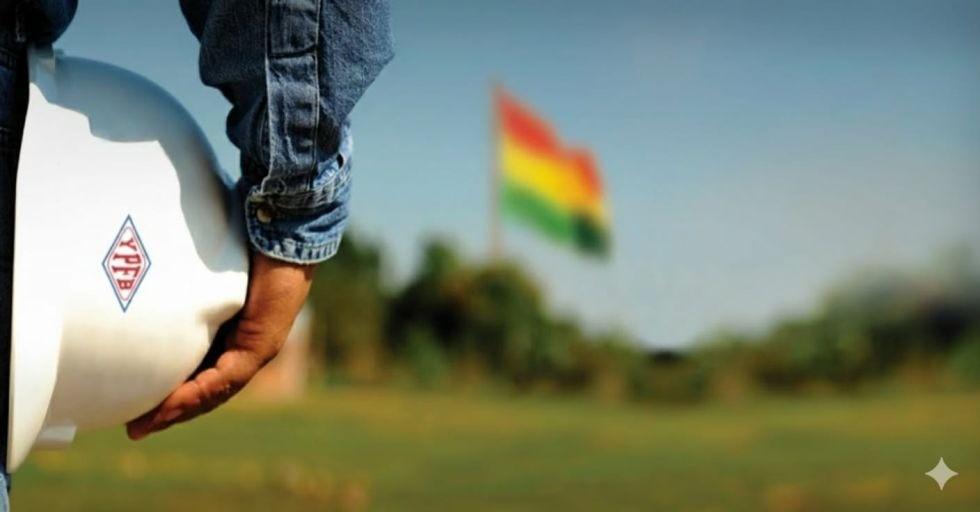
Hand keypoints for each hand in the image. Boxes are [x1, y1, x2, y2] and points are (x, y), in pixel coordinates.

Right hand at [126, 252, 313, 439]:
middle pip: (206, 390)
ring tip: (144, 425)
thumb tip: (139, 280)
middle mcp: (245, 346)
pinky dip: (197, 393)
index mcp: (232, 331)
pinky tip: (170, 406)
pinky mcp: (263, 345)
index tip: (139, 405)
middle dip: (170, 411)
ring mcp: (256, 349)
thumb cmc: (242, 245)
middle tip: (135, 427)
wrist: (281, 232)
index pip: (202, 372)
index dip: (173, 391)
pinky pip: (227, 377)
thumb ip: (184, 287)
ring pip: (215, 392)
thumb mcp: (204, 274)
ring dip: (178, 410)